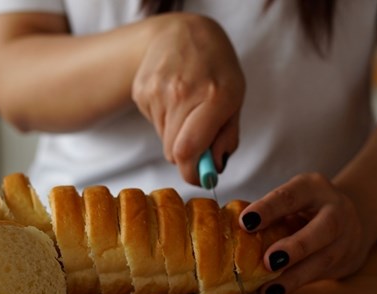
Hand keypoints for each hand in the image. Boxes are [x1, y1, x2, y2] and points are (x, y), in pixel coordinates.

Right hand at [132, 13, 244, 185]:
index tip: (199, 177)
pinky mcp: (141, 92)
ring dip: (176, 135)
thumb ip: (227, 137)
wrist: (181, 33)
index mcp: (213, 97)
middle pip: (174, 151)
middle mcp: (181, 94)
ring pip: (164, 139)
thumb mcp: (235, 99)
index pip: (189, 150)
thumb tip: (214, 169)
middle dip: (187, 156)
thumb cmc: (215, 68)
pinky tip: (172, 98)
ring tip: (187, 108)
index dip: (192, 172)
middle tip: (199, 142)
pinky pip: (154, 124)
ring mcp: (156, 92)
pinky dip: (165, 120)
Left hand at [240, 173, 374, 293]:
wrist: (351, 221)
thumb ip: (269, 213)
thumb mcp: (292, 200)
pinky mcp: (344, 261)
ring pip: (322, 259)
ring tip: (268, 290)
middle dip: (296, 246)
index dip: (268, 208)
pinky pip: (318, 275)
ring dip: (293, 277)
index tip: (245, 222)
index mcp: (313, 188)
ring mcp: (344, 239)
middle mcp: (335, 211)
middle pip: (322, 229)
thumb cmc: (306, 209)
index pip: (291, 196)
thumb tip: (229, 232)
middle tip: (269, 261)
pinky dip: (294, 286)